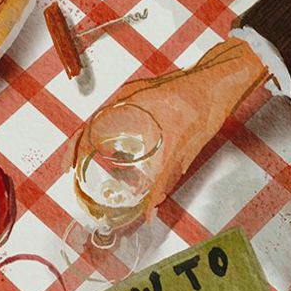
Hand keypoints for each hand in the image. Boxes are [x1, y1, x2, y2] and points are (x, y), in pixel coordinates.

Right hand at [73, 38, 269, 218]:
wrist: (223, 81)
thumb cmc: (202, 104)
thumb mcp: (182, 148)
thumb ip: (164, 180)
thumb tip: (151, 209)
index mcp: (126, 103)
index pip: (88, 127)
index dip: (74, 149)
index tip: (67, 168)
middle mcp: (127, 99)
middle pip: (93, 126)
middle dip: (82, 150)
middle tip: (76, 173)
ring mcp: (137, 97)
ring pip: (108, 124)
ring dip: (98, 144)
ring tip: (94, 168)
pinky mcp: (149, 101)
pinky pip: (123, 120)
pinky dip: (117, 138)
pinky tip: (123, 154)